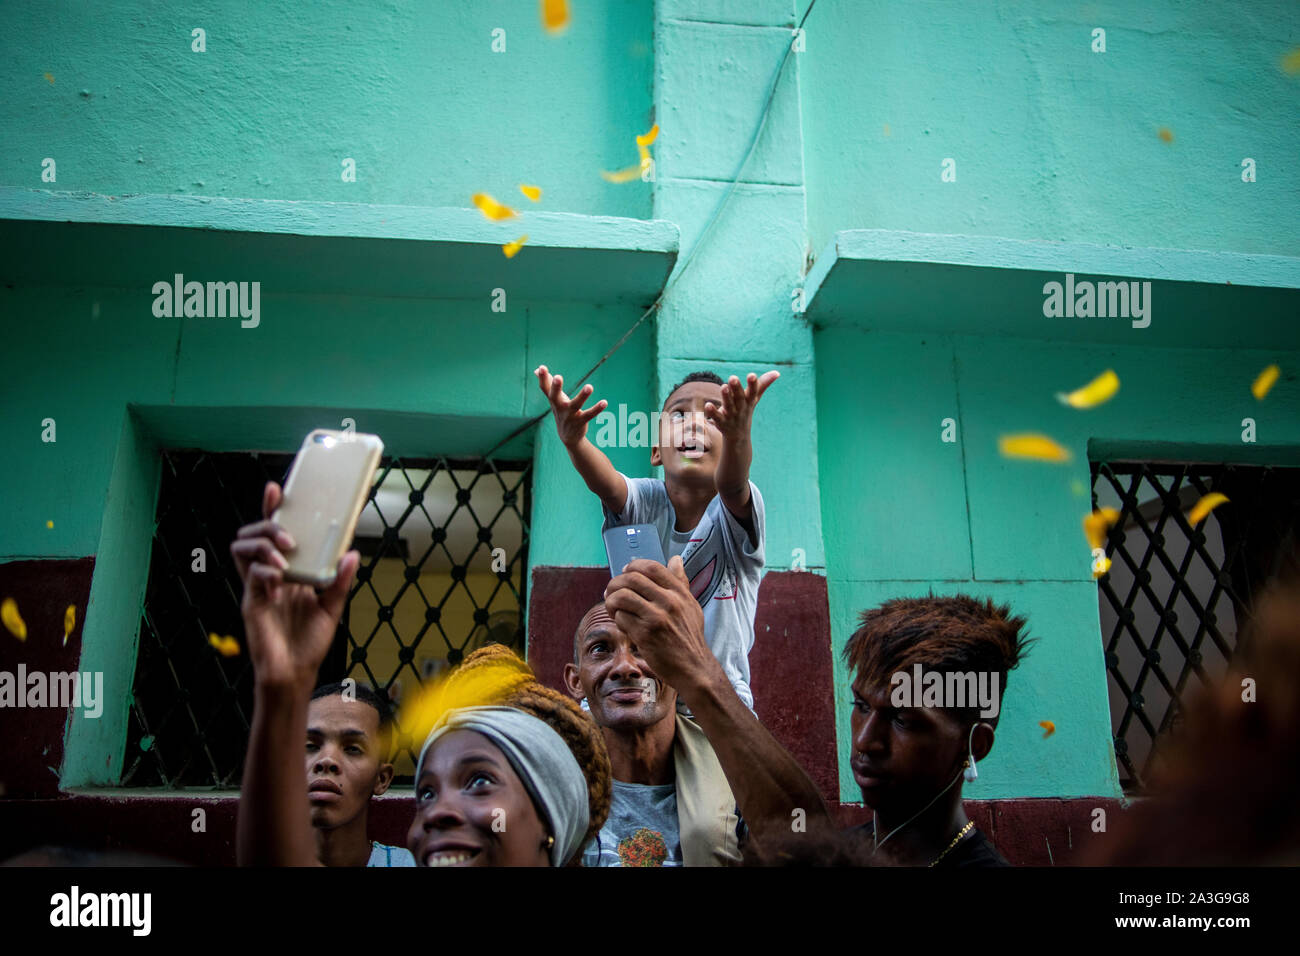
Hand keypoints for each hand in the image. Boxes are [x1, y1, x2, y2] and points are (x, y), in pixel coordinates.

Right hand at [230, 481, 358, 691]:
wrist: (295, 673)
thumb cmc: (309, 642)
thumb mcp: (333, 607)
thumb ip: (341, 581)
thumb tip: (352, 553)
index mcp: (288, 571)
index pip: (275, 534)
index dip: (272, 510)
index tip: (277, 490)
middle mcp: (270, 573)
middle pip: (253, 534)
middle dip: (268, 526)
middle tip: (291, 539)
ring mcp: (257, 586)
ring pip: (242, 548)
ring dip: (263, 545)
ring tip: (284, 559)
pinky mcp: (251, 601)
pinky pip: (251, 576)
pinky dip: (266, 573)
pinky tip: (279, 585)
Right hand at [535, 365, 606, 448]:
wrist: (568, 436)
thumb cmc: (561, 411)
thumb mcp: (554, 398)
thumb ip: (547, 384)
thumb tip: (537, 369)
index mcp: (553, 400)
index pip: (545, 388)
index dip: (542, 378)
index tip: (541, 367)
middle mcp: (559, 407)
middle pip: (555, 397)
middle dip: (556, 387)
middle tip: (557, 377)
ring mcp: (570, 415)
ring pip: (575, 405)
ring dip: (582, 396)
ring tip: (589, 387)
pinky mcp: (580, 421)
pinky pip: (589, 415)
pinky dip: (596, 409)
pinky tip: (604, 402)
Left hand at [603, 556, 720, 698]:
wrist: (693, 667)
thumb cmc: (689, 636)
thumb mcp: (691, 605)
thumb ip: (680, 582)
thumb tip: (675, 559)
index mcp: (679, 592)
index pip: (651, 567)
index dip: (633, 566)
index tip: (625, 573)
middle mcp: (669, 602)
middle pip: (631, 579)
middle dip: (615, 583)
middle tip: (611, 592)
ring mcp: (657, 618)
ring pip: (622, 596)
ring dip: (611, 601)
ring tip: (612, 608)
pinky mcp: (645, 634)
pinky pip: (621, 618)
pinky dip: (617, 620)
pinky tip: (623, 625)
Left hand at [705, 371, 778, 444]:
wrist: (739, 436)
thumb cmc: (746, 410)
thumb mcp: (754, 398)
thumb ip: (763, 384)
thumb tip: (777, 372)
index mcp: (749, 401)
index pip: (753, 392)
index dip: (753, 384)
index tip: (752, 375)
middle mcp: (740, 408)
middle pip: (739, 397)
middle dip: (737, 388)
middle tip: (733, 378)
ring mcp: (731, 416)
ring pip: (728, 405)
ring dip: (726, 396)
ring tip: (723, 386)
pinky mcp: (721, 422)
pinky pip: (716, 417)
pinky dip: (712, 411)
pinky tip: (707, 405)